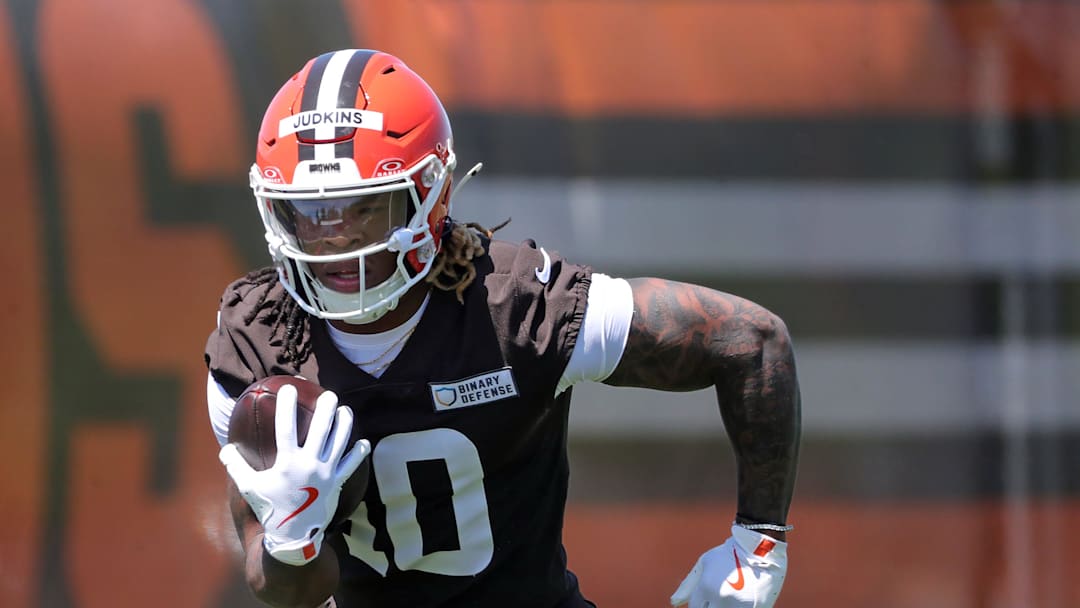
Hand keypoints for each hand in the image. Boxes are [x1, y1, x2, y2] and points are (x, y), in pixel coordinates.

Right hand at [219, 384, 369, 565]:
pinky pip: (351, 465)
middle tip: (328, 394)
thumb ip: (236, 466)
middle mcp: (310, 464)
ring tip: (345, 410)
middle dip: (326, 409)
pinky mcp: (338, 484)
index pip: (287, 428)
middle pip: (321, 430)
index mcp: (288, 463)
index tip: (288, 388)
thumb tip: (225, 449)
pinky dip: (359, 453)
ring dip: (345, 424)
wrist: (294, 537)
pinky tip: (364, 442)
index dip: (287, 406)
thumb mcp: (249, 488)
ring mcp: (327, 474)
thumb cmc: (270, 509)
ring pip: (340, 442)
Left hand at [670, 525, 787, 607]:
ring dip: (724, 606)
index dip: (699, 604)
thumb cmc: (728, 554)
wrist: (759, 548)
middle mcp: (721, 599)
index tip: (707, 597)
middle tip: (717, 597)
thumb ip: (688, 585)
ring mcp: (739, 606)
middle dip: (710, 606)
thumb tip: (673, 603)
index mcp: (706, 587)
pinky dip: (738, 607)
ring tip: (728, 596)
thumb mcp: (705, 564)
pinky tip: (741, 597)